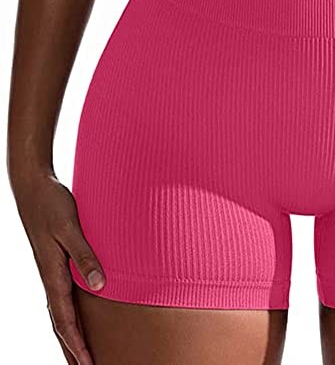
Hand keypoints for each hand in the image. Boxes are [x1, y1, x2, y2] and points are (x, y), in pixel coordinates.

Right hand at [12, 168, 104, 364]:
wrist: (33, 186)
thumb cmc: (51, 204)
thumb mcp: (70, 228)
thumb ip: (85, 255)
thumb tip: (100, 286)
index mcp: (52, 274)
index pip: (64, 319)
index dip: (76, 344)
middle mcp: (50, 277)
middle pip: (60, 324)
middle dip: (72, 350)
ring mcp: (51, 271)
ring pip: (60, 313)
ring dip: (70, 336)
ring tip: (81, 357)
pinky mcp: (55, 262)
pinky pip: (63, 297)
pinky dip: (69, 315)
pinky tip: (77, 317)